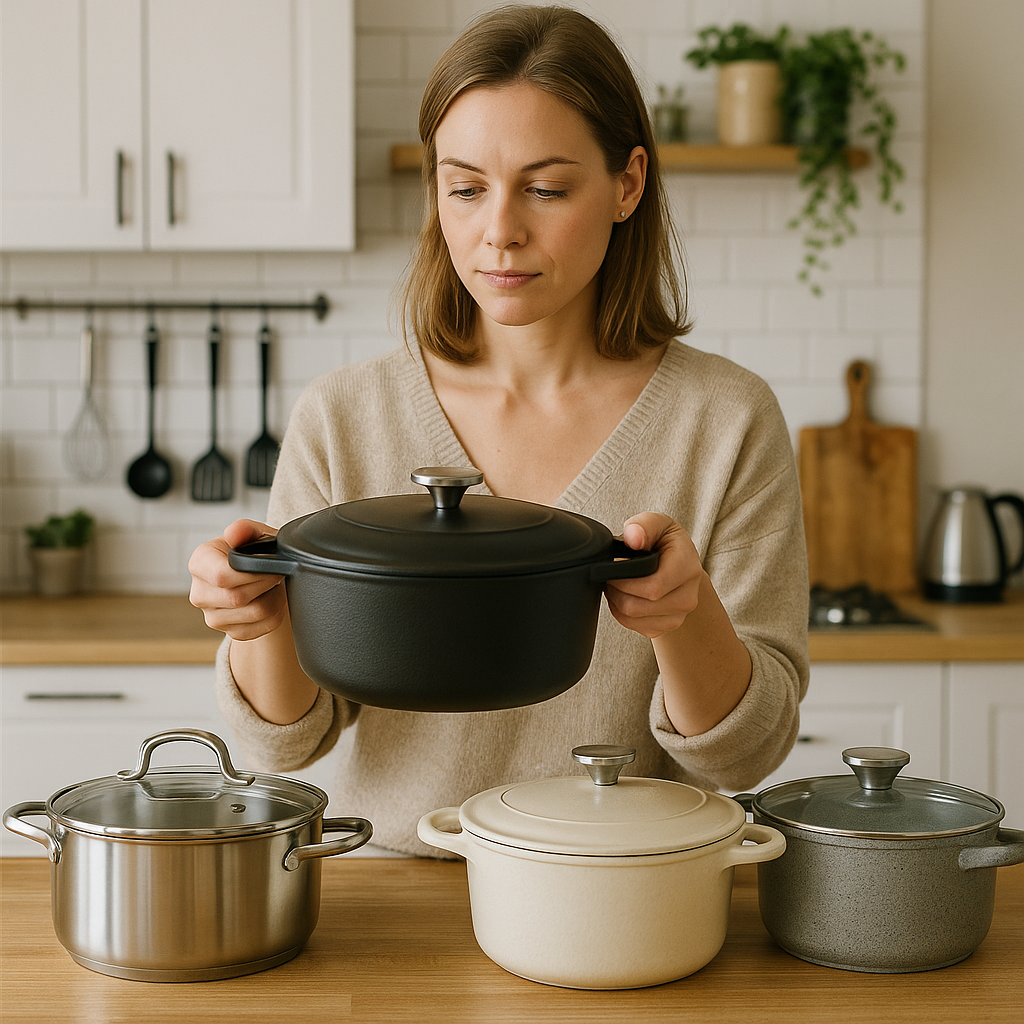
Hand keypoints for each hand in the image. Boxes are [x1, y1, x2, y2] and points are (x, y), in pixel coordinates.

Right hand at [188, 519, 287, 640]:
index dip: (252, 573)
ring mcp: (212, 616)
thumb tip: (233, 533)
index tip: (271, 565)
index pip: (221, 576)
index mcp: (199, 563)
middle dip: (266, 583)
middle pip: (237, 598)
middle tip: (278, 573)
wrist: (257, 577)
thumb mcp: (252, 534)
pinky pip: (262, 627)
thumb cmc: (252, 552)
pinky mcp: (230, 632)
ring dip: (274, 598)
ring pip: (254, 613)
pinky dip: (275, 613)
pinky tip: (271, 598)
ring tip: (273, 584)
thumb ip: (244, 528)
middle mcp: (199, 593)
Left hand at [603, 513, 703, 638]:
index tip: (613, 566)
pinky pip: (635, 627)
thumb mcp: (658, 523)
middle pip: (637, 607)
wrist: (681, 565)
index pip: (653, 587)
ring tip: (617, 584)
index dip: (624, 580)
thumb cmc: (665, 542)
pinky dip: (623, 614)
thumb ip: (643, 525)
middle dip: (615, 591)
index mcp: (688, 568)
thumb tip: (633, 538)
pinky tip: (626, 596)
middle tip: (610, 576)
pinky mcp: (668, 626)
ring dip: (616, 602)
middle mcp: (688, 596)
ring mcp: (679, 615)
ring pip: (633, 619)